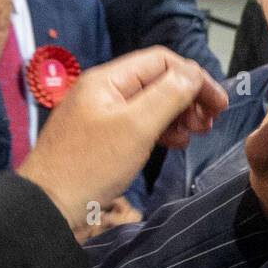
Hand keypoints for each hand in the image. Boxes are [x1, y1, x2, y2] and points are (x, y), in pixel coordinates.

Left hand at [19, 48, 226, 232]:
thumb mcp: (136, 126)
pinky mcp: (103, 138)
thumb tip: (194, 73)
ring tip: (196, 134)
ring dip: (179, 114)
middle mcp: (105, 91)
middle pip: (158, 81)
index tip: (218, 105)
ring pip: (152, 103)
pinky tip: (175, 143)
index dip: (195, 78)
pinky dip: (163, 129)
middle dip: (189, 97)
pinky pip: (140, 123)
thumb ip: (168, 95)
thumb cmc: (92, 164)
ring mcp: (103, 115)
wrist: (48, 206)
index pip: (162, 61)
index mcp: (108, 80)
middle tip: (209, 123)